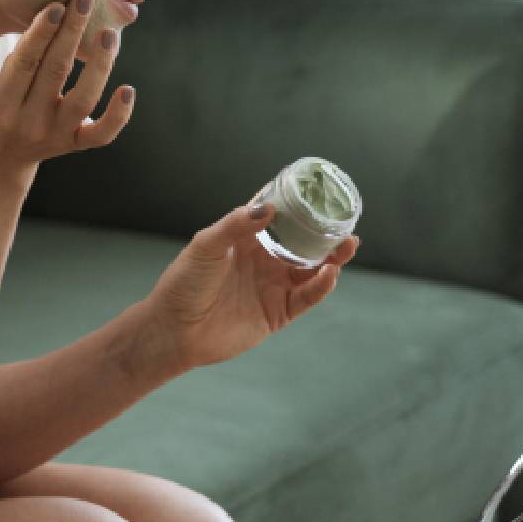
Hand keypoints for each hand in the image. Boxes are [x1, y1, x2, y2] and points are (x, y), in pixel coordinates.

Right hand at [0, 0, 132, 177]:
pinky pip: (102, 134)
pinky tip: (128, 90)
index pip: (23, 65)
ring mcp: (56, 135)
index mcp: (0, 106)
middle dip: (71, 34)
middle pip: (56, 73)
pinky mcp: (76, 144)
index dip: (40, 35)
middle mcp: (30, 122)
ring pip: (84, 100)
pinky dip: (118, 116)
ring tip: (110, 33)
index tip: (55, 6)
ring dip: (99, 66)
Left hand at [140, 202, 360, 371]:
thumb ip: (236, 225)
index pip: (277, 216)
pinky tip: (329, 273)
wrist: (175, 330)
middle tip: (344, 222)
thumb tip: (268, 207)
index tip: (319, 191)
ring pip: (311, 269)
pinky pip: (305, 297)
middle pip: (302, 243)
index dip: (297, 204)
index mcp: (246, 240)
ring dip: (331, 258)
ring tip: (347, 245)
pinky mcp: (277, 313)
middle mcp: (263, 261)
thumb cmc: (183, 283)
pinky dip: (320, 286)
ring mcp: (272, 286)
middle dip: (324, 233)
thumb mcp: (206, 245)